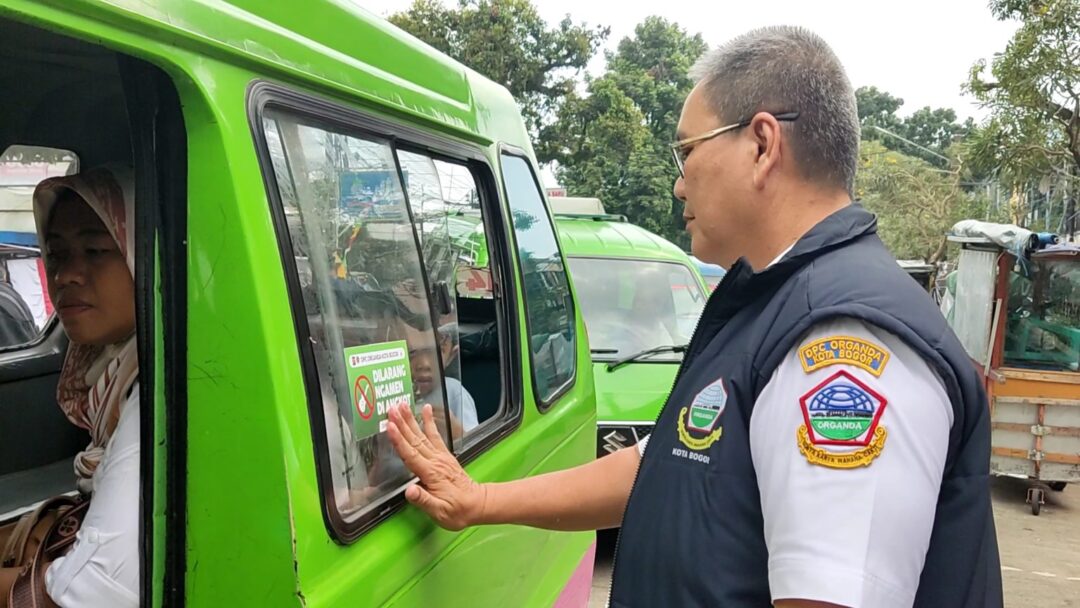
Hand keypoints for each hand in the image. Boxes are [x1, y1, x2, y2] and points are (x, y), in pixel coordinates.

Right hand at [386, 403, 485, 530]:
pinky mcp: (445, 456)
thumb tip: (409, 491)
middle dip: (403, 423)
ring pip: (423, 435)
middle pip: (415, 440)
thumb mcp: (439, 512)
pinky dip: (429, 422)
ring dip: (412, 420)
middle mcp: (436, 461)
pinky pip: (435, 435)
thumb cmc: (457, 511)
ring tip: (403, 405)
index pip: (411, 454)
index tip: (390, 425)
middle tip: (392, 408)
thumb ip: (423, 500)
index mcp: (431, 474)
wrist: (478, 504)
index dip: (399, 440)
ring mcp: (441, 457)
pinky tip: (426, 411)